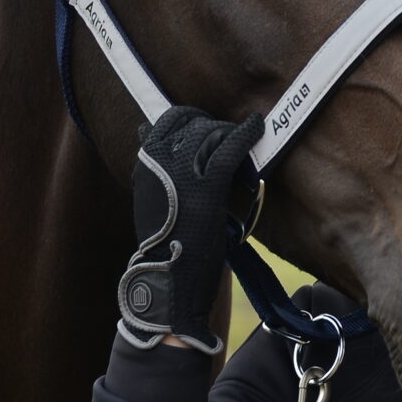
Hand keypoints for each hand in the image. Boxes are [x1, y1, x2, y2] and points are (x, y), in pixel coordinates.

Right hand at [119, 107, 258, 352]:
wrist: (168, 283)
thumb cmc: (165, 246)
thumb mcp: (152, 200)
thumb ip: (154, 169)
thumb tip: (145, 132)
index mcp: (143, 166)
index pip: (167, 121)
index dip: (190, 118)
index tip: (205, 126)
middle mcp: (157, 163)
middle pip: (191, 123)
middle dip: (211, 124)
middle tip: (227, 135)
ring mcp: (181, 173)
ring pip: (210, 132)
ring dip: (229, 132)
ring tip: (244, 137)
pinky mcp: (206, 187)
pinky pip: (229, 147)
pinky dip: (246, 133)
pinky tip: (258, 127)